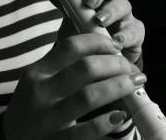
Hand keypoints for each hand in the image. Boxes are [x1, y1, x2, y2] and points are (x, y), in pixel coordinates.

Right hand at [2, 33, 146, 139]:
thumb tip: (89, 35)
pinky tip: (120, 116)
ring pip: (88, 96)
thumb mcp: (37, 79)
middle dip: (115, 65)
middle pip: (85, 68)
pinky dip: (105, 123)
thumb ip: (60, 61)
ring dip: (118, 87)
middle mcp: (40, 91)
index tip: (116, 46)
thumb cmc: (31, 107)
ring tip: (134, 84)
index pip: (71, 47)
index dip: (98, 43)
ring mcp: (47, 118)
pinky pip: (84, 132)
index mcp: (38, 72)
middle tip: (131, 68)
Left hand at [71, 0, 144, 64]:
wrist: (98, 63)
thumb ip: (66, 7)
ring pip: (124, 3)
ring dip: (111, 10)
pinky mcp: (135, 34)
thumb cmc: (84, 35)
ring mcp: (125, 15)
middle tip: (88, 1)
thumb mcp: (71, 21)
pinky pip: (135, 30)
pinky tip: (117, 40)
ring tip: (99, 20)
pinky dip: (126, 34)